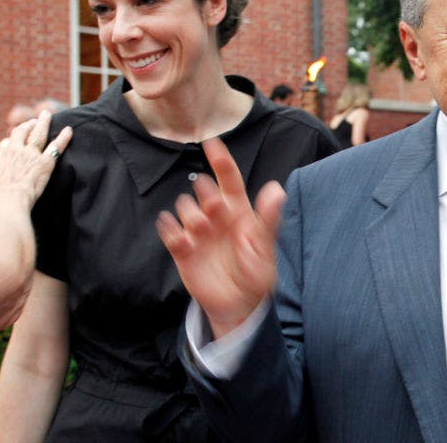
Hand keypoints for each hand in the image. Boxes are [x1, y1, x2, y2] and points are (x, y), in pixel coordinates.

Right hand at [0, 110, 72, 214]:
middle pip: (21, 132)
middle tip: (33, 120)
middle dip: (27, 125)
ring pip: (38, 134)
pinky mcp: (45, 163)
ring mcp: (30, 155)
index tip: (15, 143)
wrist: (5, 204)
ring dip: (43, 122)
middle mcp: (14, 151)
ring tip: (47, 114)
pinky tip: (69, 130)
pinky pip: (56, 147)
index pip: (6, 144)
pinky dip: (63, 138)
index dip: (11, 142)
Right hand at [157, 138, 285, 337]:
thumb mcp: (266, 247)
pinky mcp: (182, 249)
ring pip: (185, 206)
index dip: (220, 159)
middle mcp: (216, 216)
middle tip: (215, 210)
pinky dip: (171, 229)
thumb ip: (269, 219)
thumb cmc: (256, 273)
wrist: (238, 304)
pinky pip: (170, 230)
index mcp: (238, 211)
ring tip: (201, 233)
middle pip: (203, 189)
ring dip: (191, 214)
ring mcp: (198, 231)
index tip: (211, 141)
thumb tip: (276, 189)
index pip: (228, 179)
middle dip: (205, 193)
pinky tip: (182, 238)